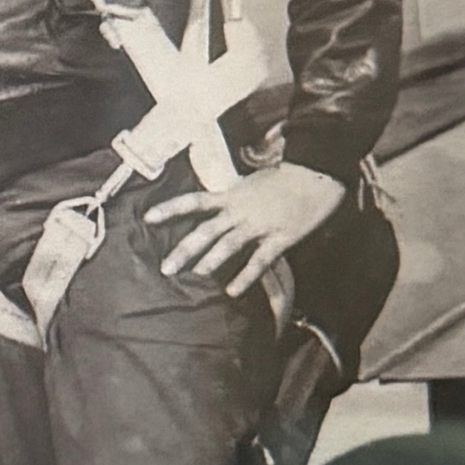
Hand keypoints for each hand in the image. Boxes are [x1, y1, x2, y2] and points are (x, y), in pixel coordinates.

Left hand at [144, 162, 344, 295]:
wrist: (317, 173)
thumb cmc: (284, 178)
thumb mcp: (249, 184)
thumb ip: (230, 199)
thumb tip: (213, 209)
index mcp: (230, 196)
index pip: (193, 201)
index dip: (169, 208)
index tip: (147, 217)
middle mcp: (239, 211)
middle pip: (205, 231)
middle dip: (184, 250)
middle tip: (166, 268)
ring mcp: (259, 224)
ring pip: (228, 245)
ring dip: (210, 262)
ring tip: (194, 277)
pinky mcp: (280, 237)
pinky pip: (259, 260)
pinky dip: (246, 276)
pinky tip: (233, 291)